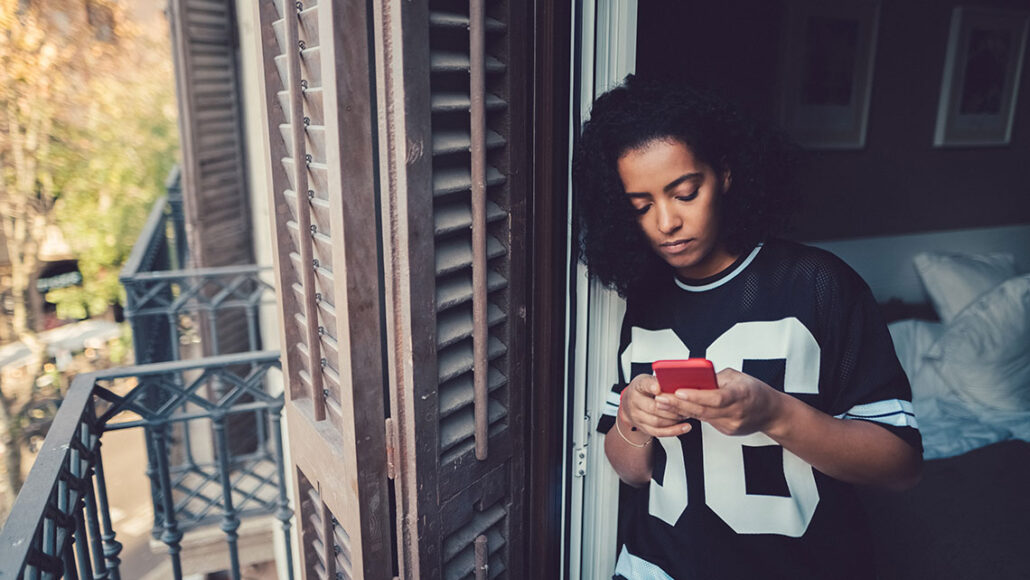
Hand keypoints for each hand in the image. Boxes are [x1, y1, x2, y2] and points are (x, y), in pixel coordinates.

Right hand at [620, 374, 692, 437]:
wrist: (630, 403)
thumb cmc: (644, 390)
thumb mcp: (649, 380)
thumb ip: (660, 381)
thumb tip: (677, 381)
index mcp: (637, 387)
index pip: (644, 385)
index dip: (652, 386)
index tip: (659, 388)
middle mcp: (635, 402)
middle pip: (652, 407)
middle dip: (672, 407)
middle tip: (685, 405)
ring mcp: (637, 417)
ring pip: (657, 422)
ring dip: (674, 419)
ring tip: (687, 414)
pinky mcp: (643, 428)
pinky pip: (659, 432)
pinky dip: (674, 431)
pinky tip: (685, 427)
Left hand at [655, 368, 784, 436]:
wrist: (771, 412)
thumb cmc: (754, 390)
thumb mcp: (738, 377)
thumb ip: (716, 378)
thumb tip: (694, 377)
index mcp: (741, 395)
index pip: (716, 398)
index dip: (696, 396)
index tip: (678, 391)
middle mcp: (736, 412)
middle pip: (704, 411)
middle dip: (679, 405)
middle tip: (660, 398)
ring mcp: (732, 425)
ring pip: (702, 418)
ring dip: (680, 410)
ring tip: (662, 403)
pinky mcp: (727, 431)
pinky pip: (707, 421)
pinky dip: (692, 414)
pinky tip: (676, 410)